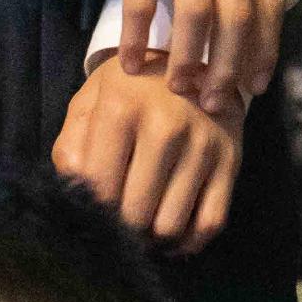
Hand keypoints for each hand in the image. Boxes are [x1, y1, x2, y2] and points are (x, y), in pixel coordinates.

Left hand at [53, 54, 241, 250]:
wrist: (188, 59)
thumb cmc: (129, 88)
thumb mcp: (90, 102)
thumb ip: (71, 147)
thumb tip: (78, 196)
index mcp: (122, 107)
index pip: (100, 188)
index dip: (92, 211)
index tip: (92, 213)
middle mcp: (166, 125)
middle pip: (136, 213)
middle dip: (122, 228)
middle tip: (117, 224)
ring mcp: (203, 144)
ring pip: (171, 225)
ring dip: (152, 238)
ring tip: (142, 226)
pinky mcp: (230, 160)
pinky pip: (209, 223)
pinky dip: (188, 242)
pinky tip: (171, 234)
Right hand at [86, 0, 281, 108]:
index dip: (265, 48)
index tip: (256, 86)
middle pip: (237, 13)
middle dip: (229, 66)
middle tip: (215, 100)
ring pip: (196, 12)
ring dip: (189, 59)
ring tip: (178, 87)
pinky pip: (144, 0)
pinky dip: (140, 38)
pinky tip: (134, 62)